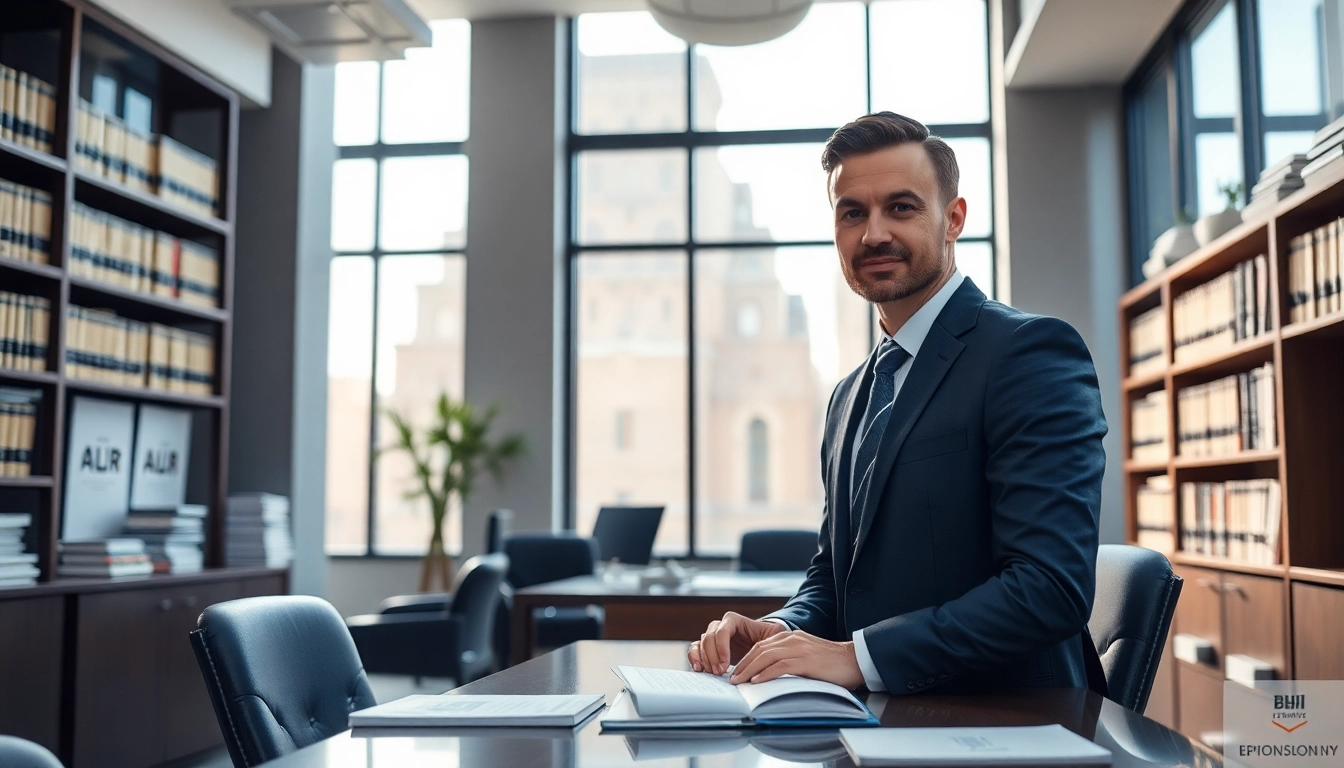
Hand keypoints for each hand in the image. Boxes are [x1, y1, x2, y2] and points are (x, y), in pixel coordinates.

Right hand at [688, 612, 785, 674]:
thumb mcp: (774, 636)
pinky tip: (699, 669)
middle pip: (709, 637)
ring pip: (701, 643)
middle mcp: (720, 626)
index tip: (726, 665)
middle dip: (713, 656)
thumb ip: (771, 639)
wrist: (763, 645)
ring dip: (704, 659)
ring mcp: (713, 637)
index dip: (721, 647)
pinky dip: (694, 658)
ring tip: (712, 673)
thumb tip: (772, 651)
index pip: (722, 630)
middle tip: (720, 672)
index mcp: (734, 620)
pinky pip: (695, 649)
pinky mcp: (708, 648)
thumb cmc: (769, 639)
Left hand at [728, 630, 865, 689]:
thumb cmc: (833, 663)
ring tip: (738, 681)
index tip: (737, 671)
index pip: (762, 646)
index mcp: (792, 637)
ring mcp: (799, 649)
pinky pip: (780, 666)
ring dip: (749, 670)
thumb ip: (791, 659)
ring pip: (766, 656)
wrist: (856, 660)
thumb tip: (771, 674)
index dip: (747, 658)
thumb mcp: (807, 656)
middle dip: (743, 664)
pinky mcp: (806, 661)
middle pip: (759, 649)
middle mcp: (793, 639)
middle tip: (732, 678)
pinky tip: (756, 681)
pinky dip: (765, 674)